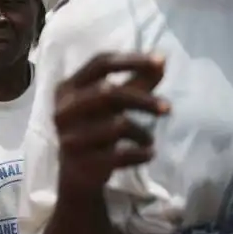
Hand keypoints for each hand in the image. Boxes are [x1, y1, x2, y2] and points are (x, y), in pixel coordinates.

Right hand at [54, 53, 167, 195]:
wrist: (76, 174)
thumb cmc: (95, 128)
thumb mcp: (113, 103)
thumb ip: (136, 81)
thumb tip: (163, 59)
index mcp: (68, 87)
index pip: (100, 63)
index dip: (131, 60)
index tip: (160, 61)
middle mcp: (64, 109)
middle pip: (108, 92)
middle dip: (143, 99)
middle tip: (168, 108)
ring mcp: (70, 137)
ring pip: (118, 126)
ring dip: (143, 133)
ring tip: (148, 139)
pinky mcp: (82, 163)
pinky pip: (121, 155)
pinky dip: (141, 154)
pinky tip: (148, 154)